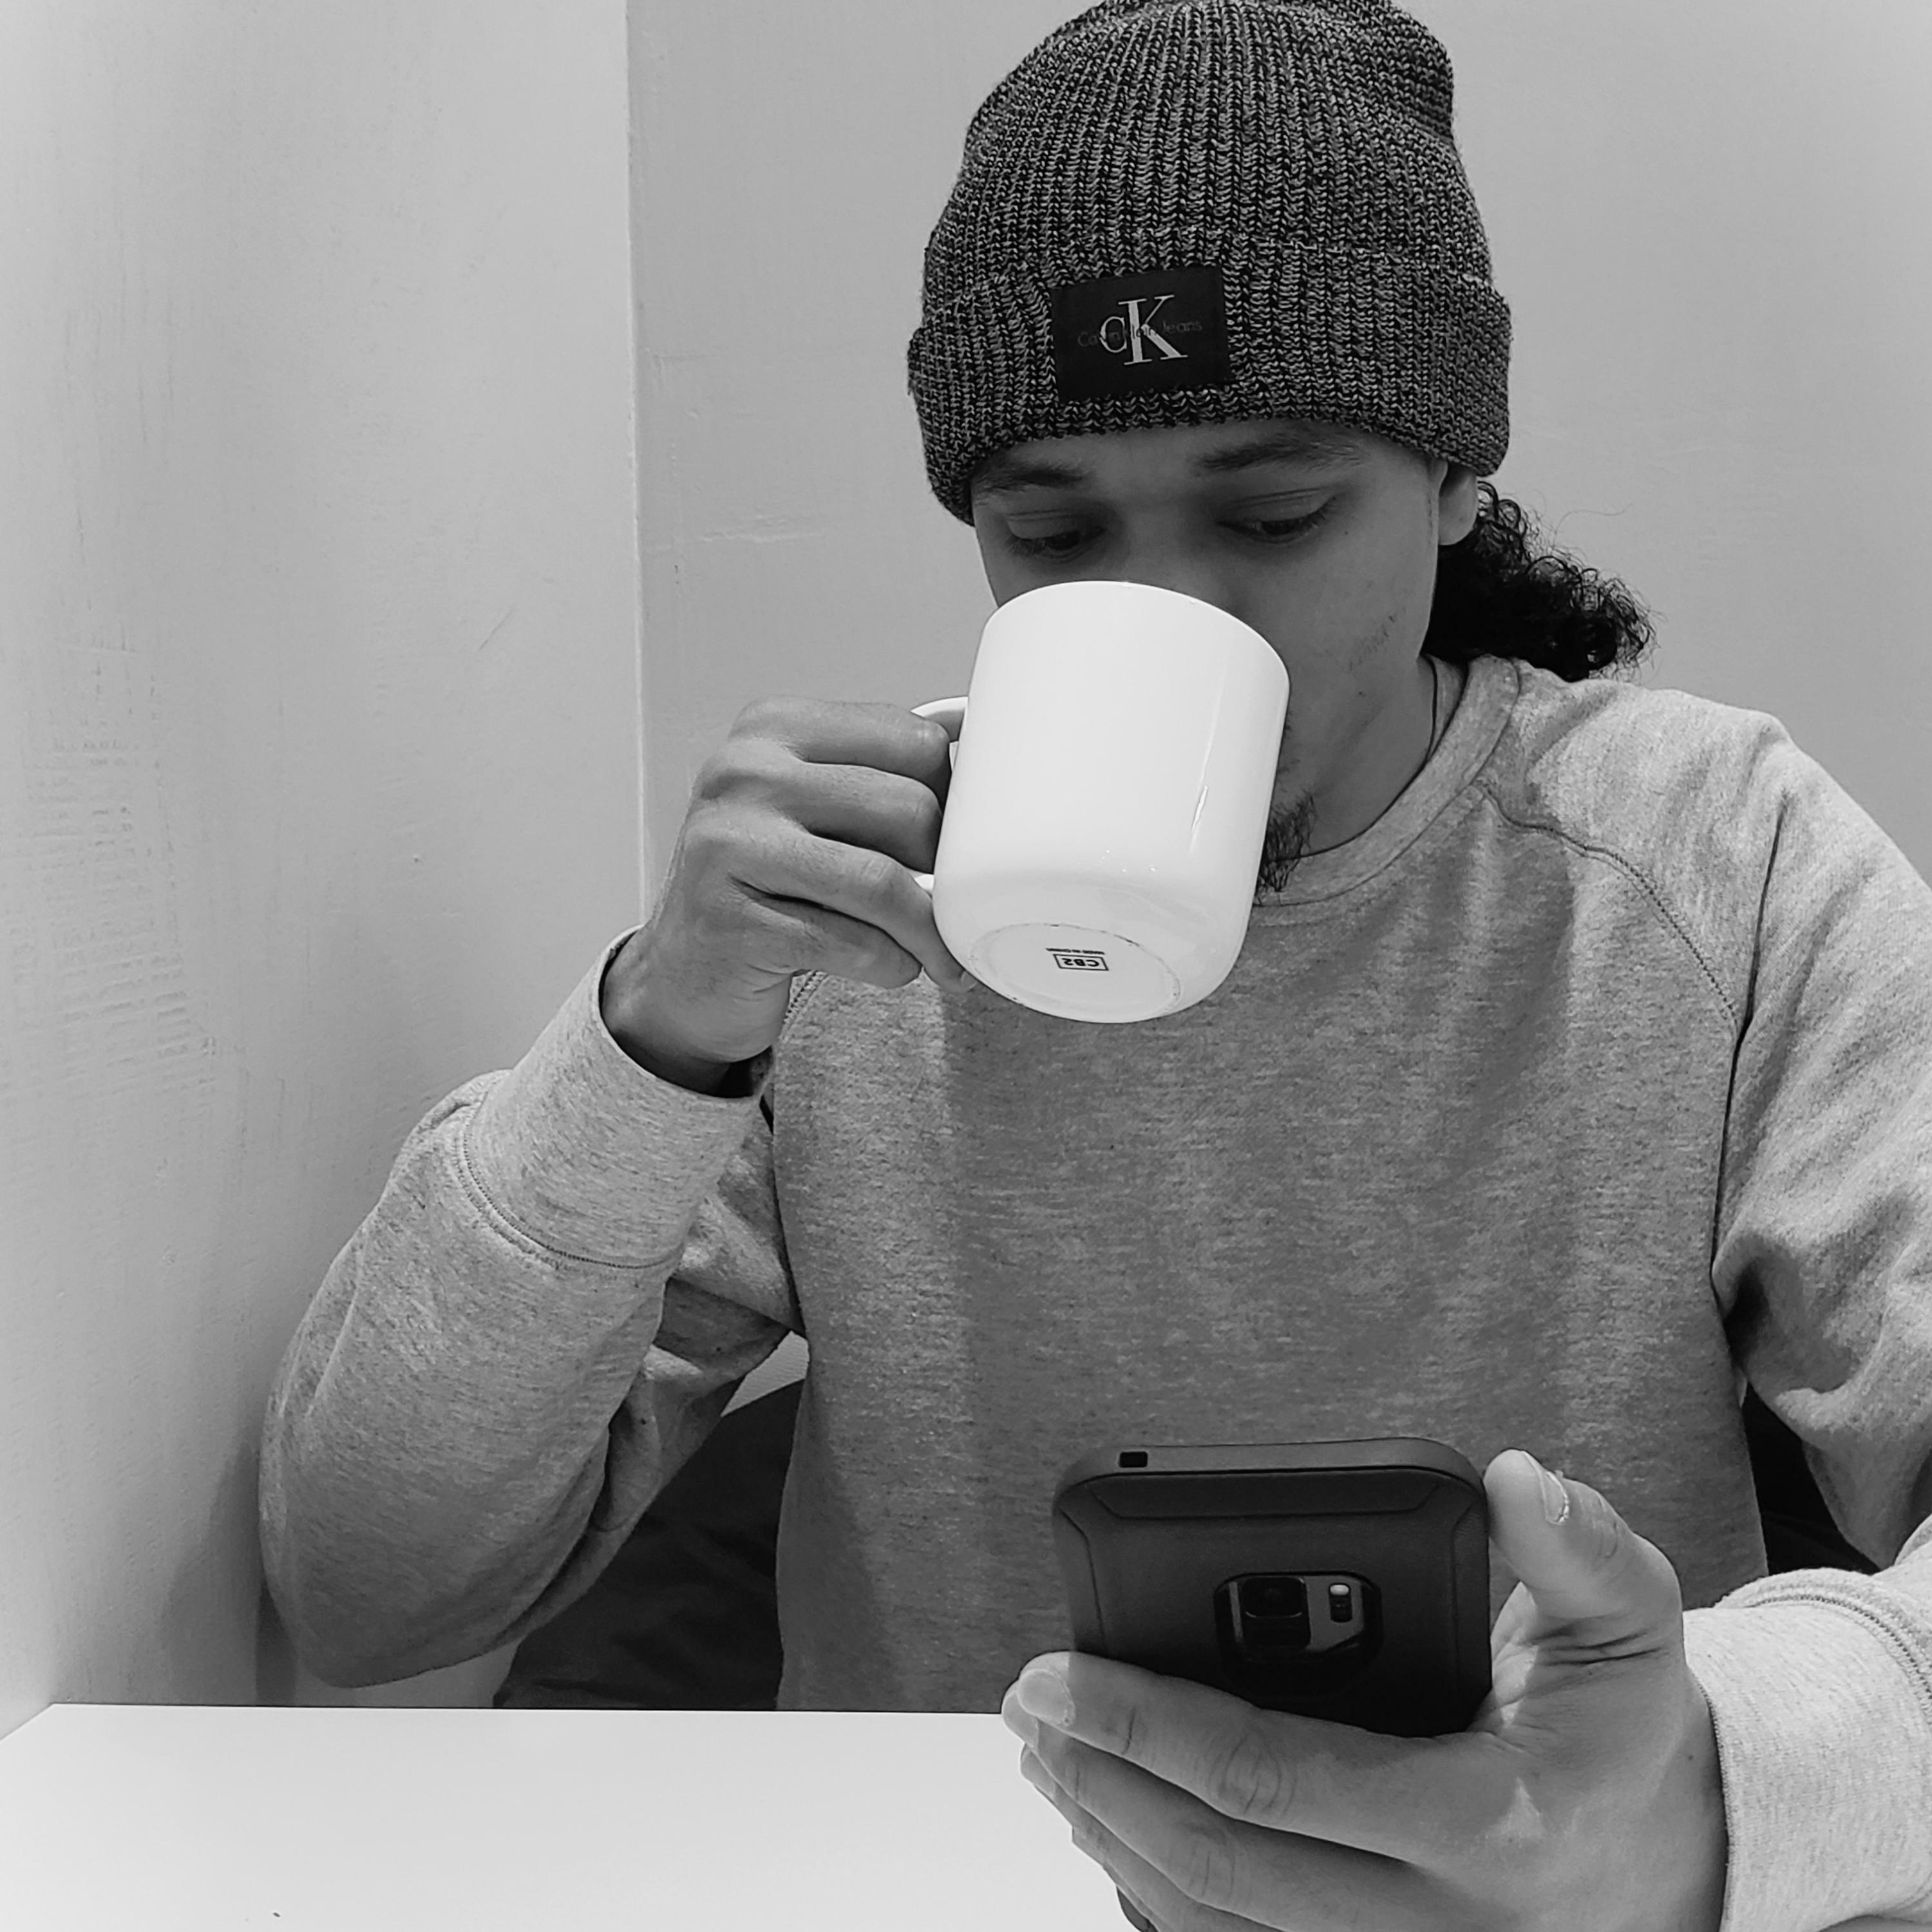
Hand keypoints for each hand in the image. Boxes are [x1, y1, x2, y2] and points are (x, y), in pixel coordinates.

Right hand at [601, 698, 973, 1078]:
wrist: (687, 970)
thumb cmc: (767, 882)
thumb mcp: (815, 804)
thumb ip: (881, 766)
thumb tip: (972, 724)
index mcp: (773, 726)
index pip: (916, 741)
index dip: (955, 799)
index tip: (951, 841)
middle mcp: (743, 772)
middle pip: (908, 810)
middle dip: (945, 869)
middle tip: (946, 903)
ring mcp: (728, 845)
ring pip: (884, 882)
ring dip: (929, 930)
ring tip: (937, 950)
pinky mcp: (729, 920)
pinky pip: (852, 944)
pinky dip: (892, 964)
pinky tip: (892, 967)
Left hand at [1001, 1450, 1728, 1930]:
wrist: (1668, 1870)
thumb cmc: (1623, 1738)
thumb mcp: (1629, 1629)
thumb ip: (1578, 1549)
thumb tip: (1518, 1477)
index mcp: (1488, 1826)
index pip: (1282, 1781)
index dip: (1156, 1724)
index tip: (1068, 1671)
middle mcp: (1437, 1925)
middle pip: (1221, 1864)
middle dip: (1103, 1778)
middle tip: (1030, 1706)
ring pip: (1216, 1926)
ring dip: (1113, 1837)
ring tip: (1048, 1757)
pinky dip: (1160, 1896)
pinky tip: (1113, 1826)